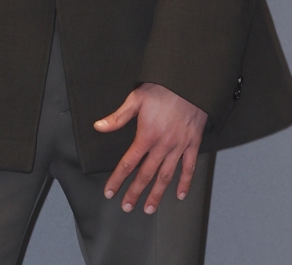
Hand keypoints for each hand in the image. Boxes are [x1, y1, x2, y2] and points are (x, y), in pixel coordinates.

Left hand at [94, 83, 207, 213]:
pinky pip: (189, 167)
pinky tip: (179, 194)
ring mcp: (178, 146)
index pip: (128, 163)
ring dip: (157, 194)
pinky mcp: (192, 144)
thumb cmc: (162, 89)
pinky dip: (185, 182)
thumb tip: (99, 127)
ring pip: (166, 176)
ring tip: (149, 208)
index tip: (110, 191)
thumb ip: (118, 117)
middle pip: (146, 174)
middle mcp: (162, 145)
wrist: (188, 83)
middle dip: (135, 192)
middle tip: (126, 206)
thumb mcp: (136, 99)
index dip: (118, 179)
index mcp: (146, 136)